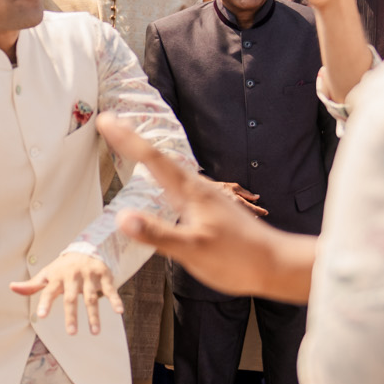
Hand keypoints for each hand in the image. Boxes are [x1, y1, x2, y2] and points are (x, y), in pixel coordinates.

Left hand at [10, 251, 118, 334]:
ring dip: (94, 315)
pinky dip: (114, 299)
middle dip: (71, 315)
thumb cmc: (62, 268)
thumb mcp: (47, 274)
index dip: (45, 303)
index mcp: (56, 277)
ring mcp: (88, 275)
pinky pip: (110, 288)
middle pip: (71, 298)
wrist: (85, 247)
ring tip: (94, 332)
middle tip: (71, 333)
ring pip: (91, 297)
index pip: (48, 291)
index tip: (40, 316)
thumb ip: (31, 285)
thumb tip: (11, 287)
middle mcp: (72, 276)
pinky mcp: (103, 274)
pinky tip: (119, 311)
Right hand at [96, 113, 314, 301]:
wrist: (276, 264)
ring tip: (128, 144)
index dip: (127, 139)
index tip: (106, 119)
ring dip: (146, 156)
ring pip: (168, 171)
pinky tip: (162, 183)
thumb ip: (158, 233)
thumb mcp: (193, 250)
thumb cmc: (238, 259)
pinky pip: (176, 186)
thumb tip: (122, 217)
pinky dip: (160, 176)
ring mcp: (204, 199)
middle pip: (158, 159)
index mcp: (191, 193)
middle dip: (132, 141)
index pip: (152, 159)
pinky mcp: (208, 210)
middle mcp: (196, 190)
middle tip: (110, 123)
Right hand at [216, 179, 267, 216]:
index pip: (252, 208)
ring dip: (249, 218)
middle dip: (256, 216)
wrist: (203, 193)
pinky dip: (241, 219)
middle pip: (249, 216)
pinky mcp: (225, 217)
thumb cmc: (219, 188)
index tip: (266, 212)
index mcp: (236, 201)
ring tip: (254, 216)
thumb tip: (257, 197)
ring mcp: (229, 214)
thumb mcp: (233, 187)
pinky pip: (236, 220)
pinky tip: (243, 218)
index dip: (260, 211)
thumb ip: (246, 192)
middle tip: (262, 214)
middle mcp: (233, 209)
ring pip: (242, 220)